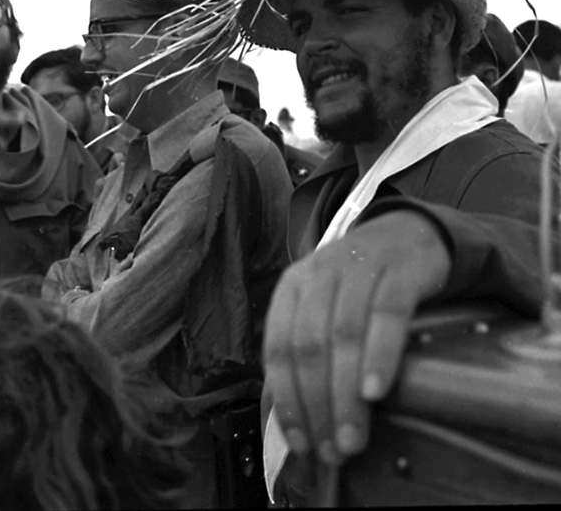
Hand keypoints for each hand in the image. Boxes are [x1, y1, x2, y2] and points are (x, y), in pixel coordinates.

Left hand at [263, 210, 451, 464]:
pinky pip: (387, 315)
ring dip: (345, 393)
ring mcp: (358, 269)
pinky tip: (376, 390)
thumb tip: (299, 417)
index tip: (300, 441)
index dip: (286, 398)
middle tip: (332, 450)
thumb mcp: (324, 305)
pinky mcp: (399, 271)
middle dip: (317, 404)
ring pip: (343, 335)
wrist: (405, 233)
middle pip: (309, 346)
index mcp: (292, 286)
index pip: (278, 346)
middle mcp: (319, 274)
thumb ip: (308, 347)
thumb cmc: (359, 282)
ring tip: (353, 437)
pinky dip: (379, 355)